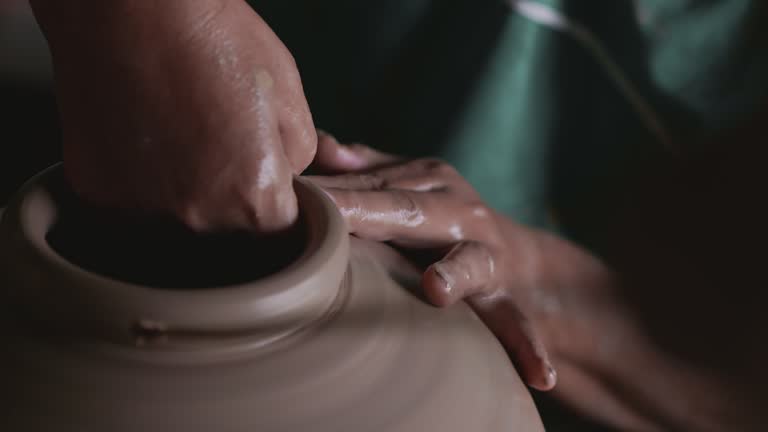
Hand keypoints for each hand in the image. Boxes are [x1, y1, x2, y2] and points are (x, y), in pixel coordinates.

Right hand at [31, 0, 315, 231]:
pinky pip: (133, 203)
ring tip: (178, 134)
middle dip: (232, 195)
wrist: (133, 9)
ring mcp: (142, 211)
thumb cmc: (219, 41)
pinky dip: (141, 180)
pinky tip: (143, 136)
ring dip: (184, 191)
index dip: (278, 198)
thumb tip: (285, 181)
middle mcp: (198, 220)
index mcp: (255, 201)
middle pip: (228, 230)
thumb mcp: (289, 95)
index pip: (281, 228)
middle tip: (219, 139)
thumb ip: (298, 158)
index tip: (265, 169)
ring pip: (177, 219)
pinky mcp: (99, 195)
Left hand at [308, 132, 560, 390]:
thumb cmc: (446, 222)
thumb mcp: (412, 185)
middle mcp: (460, 212)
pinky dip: (528, 346)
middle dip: (367, 214)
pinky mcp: (507, 300)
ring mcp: (487, 255)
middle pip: (407, 211)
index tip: (290, 194)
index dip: (331, 192)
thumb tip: (321, 147)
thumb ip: (370, 168)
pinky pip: (517, 323)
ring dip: (454, 273)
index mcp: (430, 182)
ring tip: (436, 289)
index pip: (372, 185)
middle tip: (330, 218)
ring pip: (470, 263)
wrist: (521, 262)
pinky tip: (539, 374)